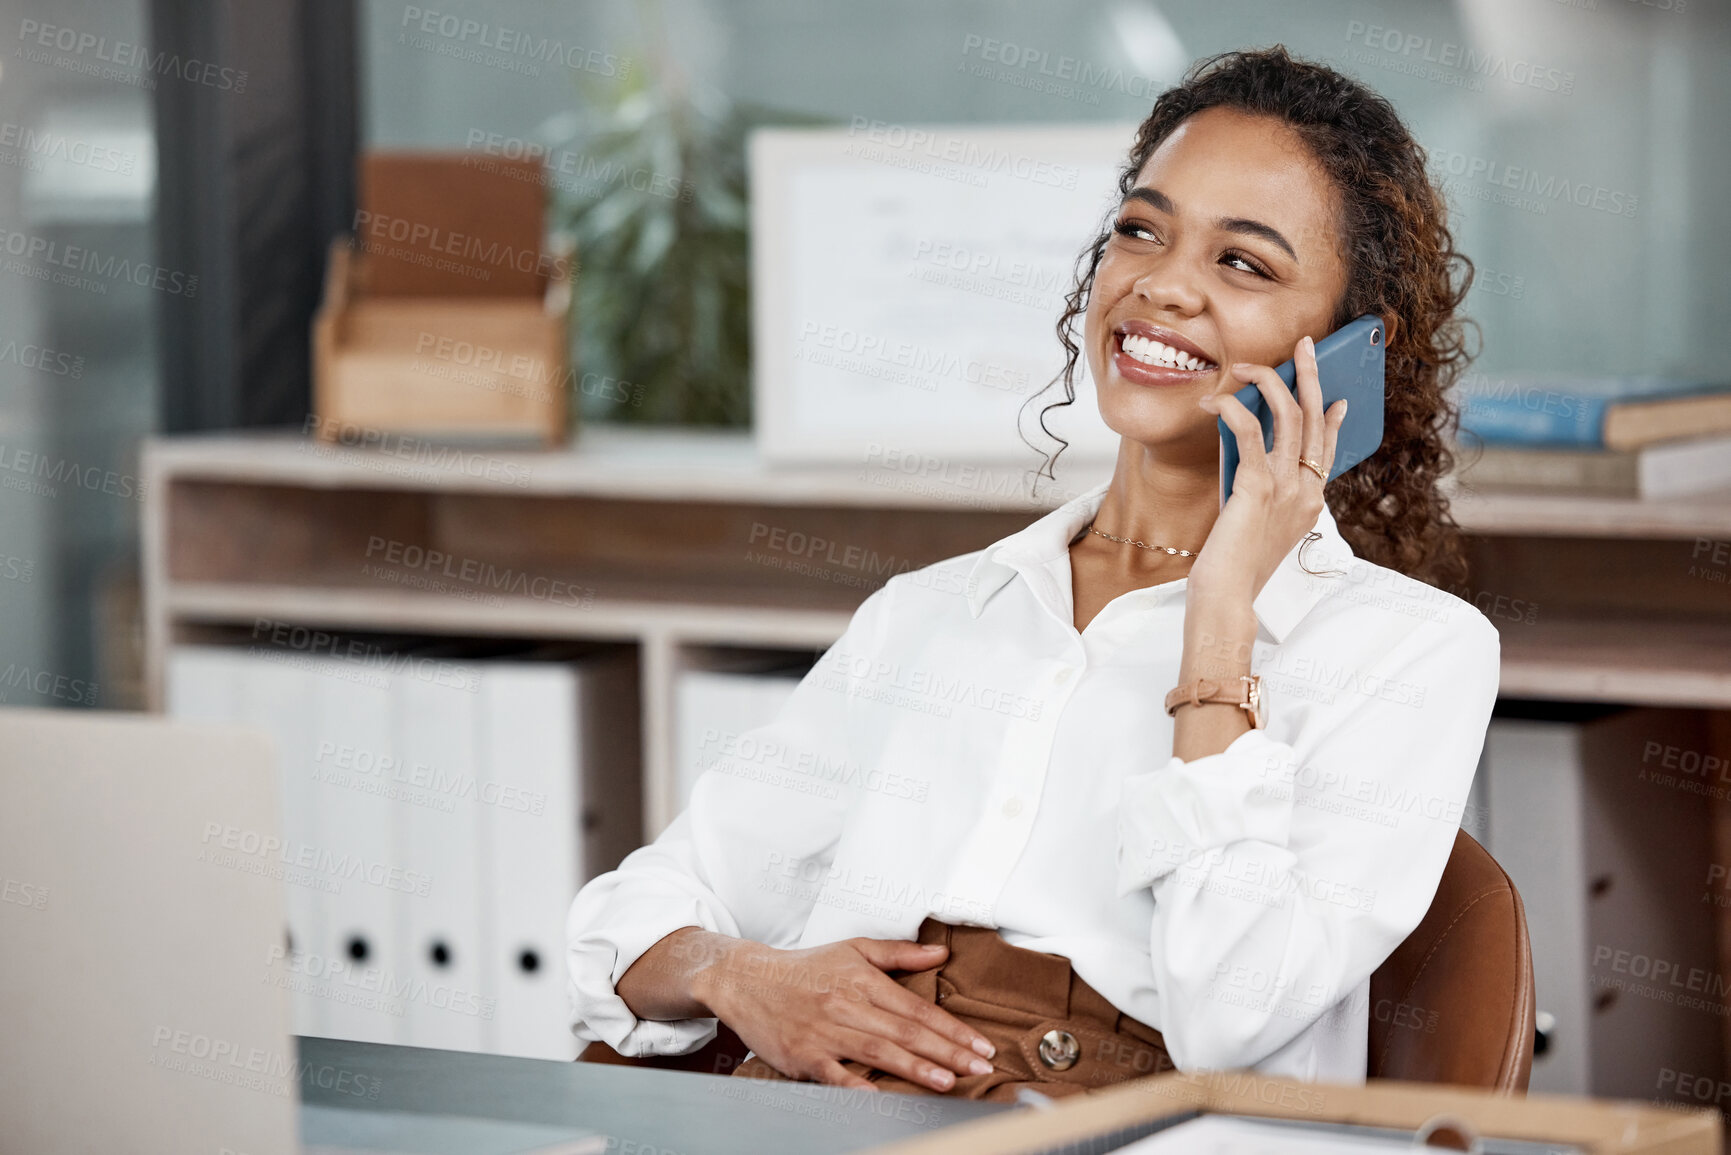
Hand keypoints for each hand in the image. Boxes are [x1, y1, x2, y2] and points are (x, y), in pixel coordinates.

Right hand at [696, 936, 996, 1091]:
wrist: (746, 979)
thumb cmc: (804, 967)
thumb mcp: (853, 949)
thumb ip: (899, 954)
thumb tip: (940, 953)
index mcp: (862, 980)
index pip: (917, 1008)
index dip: (952, 1028)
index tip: (980, 1045)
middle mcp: (846, 1004)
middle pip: (905, 1032)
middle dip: (947, 1052)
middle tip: (979, 1068)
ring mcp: (825, 1032)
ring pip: (878, 1052)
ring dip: (915, 1068)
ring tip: (947, 1081)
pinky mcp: (803, 1055)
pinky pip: (834, 1074)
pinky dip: (856, 1086)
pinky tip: (881, 1096)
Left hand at [1193, 334, 1347, 605]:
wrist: (1228, 596)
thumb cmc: (1235, 567)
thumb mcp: (1259, 525)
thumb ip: (1264, 493)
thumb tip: (1252, 460)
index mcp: (1310, 502)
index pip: (1328, 450)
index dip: (1333, 419)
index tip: (1337, 398)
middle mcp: (1305, 491)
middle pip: (1316, 420)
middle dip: (1311, 376)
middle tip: (1305, 346)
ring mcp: (1286, 488)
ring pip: (1290, 417)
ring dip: (1270, 381)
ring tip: (1247, 364)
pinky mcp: (1257, 487)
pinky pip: (1250, 433)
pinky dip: (1233, 410)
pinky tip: (1215, 402)